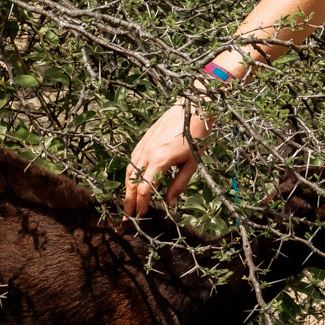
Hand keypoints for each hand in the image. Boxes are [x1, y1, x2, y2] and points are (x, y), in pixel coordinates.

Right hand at [124, 101, 203, 216]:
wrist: (193, 108)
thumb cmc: (196, 136)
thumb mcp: (192, 163)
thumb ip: (179, 184)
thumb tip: (169, 203)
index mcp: (160, 160)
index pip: (145, 188)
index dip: (142, 204)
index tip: (141, 216)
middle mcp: (148, 153)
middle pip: (133, 181)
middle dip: (129, 200)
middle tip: (128, 216)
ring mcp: (144, 145)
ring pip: (129, 170)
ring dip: (127, 188)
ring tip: (128, 202)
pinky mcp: (144, 139)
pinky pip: (132, 160)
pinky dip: (130, 174)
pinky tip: (132, 181)